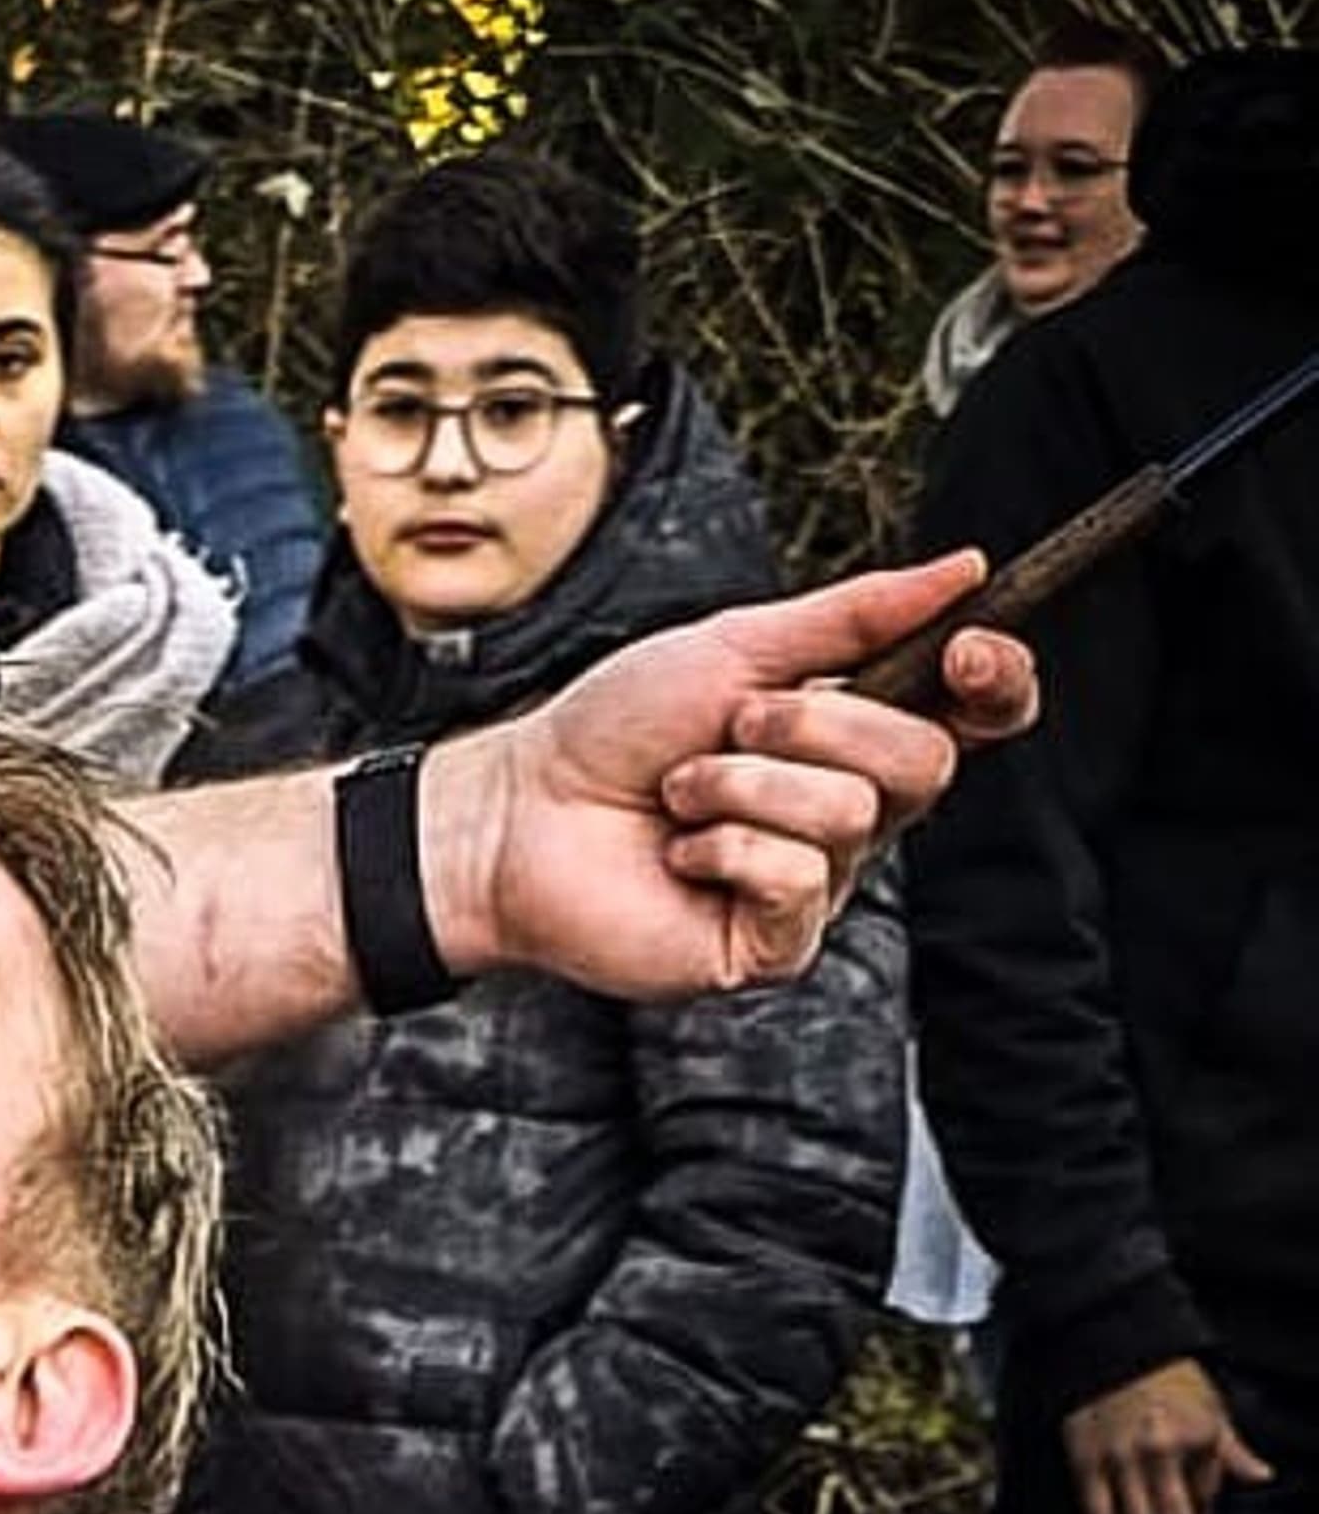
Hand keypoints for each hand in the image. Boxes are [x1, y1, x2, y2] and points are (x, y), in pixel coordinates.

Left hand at [430, 555, 1034, 999]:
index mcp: (854, 739)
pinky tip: (676, 855)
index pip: (977, 718)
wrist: (515, 810)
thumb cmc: (613, 730)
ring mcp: (816, 886)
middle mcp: (851, 816)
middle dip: (818, 725)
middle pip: (924, 763)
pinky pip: (795, 881)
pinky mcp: (771, 945)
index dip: (998, 684)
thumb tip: (965, 568)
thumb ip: (852, 615)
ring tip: (678, 794)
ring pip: (849, 816)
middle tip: (731, 725)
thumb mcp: (734, 648)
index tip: (967, 647)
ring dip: (742, 783)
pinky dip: (723, 847)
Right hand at [1062, 1357, 1272, 1513]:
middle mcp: (1157, 1452)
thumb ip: (1231, 1450)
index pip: (1203, 1500)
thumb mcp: (1210, 1408)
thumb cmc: (1164, 1378)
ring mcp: (1117, 1457)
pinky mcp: (1083, 1458)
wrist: (1107, 1347)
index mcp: (1195, 1439)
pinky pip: (1096, 1510)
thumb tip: (1260, 1477)